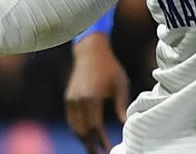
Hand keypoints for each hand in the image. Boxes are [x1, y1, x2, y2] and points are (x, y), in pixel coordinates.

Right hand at [65, 31, 130, 153]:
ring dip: (83, 140)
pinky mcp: (68, 98)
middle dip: (91, 145)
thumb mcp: (120, 85)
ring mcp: (71, 100)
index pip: (96, 126)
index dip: (101, 140)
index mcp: (92, 97)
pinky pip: (72, 120)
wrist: (90, 51)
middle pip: (83, 131)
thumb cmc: (109, 67)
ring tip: (93, 149)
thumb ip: (122, 106)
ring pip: (75, 127)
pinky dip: (78, 130)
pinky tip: (86, 136)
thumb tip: (126, 124)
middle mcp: (78, 100)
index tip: (108, 149)